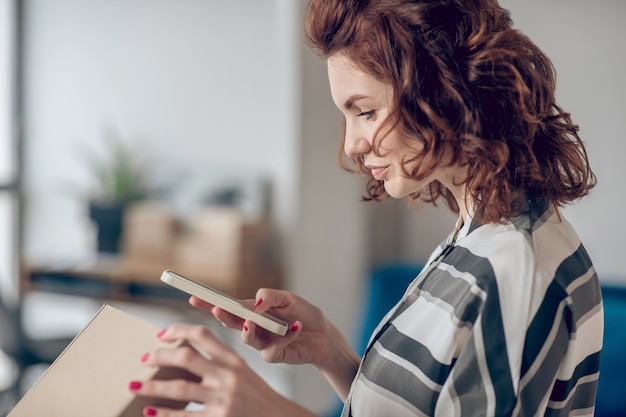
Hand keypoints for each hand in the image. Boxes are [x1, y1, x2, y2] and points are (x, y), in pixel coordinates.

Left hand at [129, 323, 313, 416]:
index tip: (160, 335)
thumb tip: (184, 355)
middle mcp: (228, 376)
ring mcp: (223, 399)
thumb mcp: (243, 372)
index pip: (203, 334)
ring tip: (133, 385)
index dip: (178, 330)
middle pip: (186, 357)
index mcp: (234, 359)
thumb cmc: (257, 396)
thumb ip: (219, 362)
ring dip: (151, 386)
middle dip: (159, 356)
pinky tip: (149, 410)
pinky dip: (164, 413)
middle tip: (144, 359)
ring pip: (179, 388)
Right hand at [190, 289, 332, 367]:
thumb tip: (256, 301)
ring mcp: (261, 343)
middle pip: (231, 322)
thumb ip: (271, 296)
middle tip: (217, 309)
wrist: (324, 335)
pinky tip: (295, 327)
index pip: (228, 306)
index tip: (194, 296)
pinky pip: (271, 349)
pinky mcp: (274, 356)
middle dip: (222, 315)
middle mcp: (253, 328)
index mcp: (253, 311)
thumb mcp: (289, 299)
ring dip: (248, 330)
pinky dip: (284, 337)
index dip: (210, 302)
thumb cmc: (304, 314)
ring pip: (247, 338)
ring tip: (252, 321)